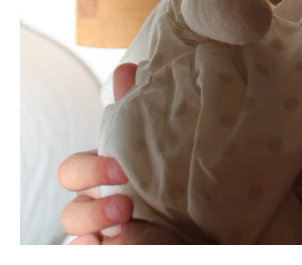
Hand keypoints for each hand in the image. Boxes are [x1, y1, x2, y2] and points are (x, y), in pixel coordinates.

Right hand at [58, 63, 183, 243]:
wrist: (215, 221)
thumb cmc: (182, 176)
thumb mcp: (168, 143)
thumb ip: (145, 109)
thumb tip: (128, 69)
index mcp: (108, 175)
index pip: (75, 171)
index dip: (89, 170)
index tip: (122, 168)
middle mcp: (101, 203)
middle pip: (71, 206)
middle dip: (91, 200)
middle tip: (125, 199)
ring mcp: (106, 231)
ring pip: (75, 228)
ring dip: (93, 224)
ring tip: (126, 222)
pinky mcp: (114, 248)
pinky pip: (85, 250)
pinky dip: (91, 248)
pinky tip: (110, 243)